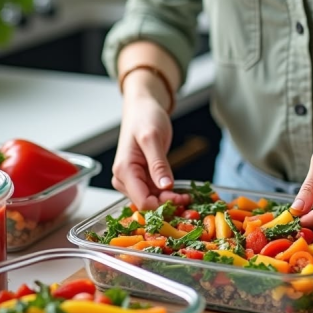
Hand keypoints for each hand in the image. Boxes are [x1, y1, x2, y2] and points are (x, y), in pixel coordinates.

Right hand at [111, 93, 189, 210]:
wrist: (142, 108)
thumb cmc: (144, 118)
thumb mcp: (152, 138)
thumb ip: (158, 164)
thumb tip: (165, 187)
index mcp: (123, 171)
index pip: (142, 201)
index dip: (162, 205)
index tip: (182, 200)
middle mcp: (124, 179)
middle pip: (146, 203)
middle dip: (167, 204)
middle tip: (188, 197)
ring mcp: (132, 179)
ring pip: (151, 200)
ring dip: (168, 201)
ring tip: (186, 195)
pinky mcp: (141, 178)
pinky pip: (154, 192)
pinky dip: (167, 194)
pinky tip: (180, 192)